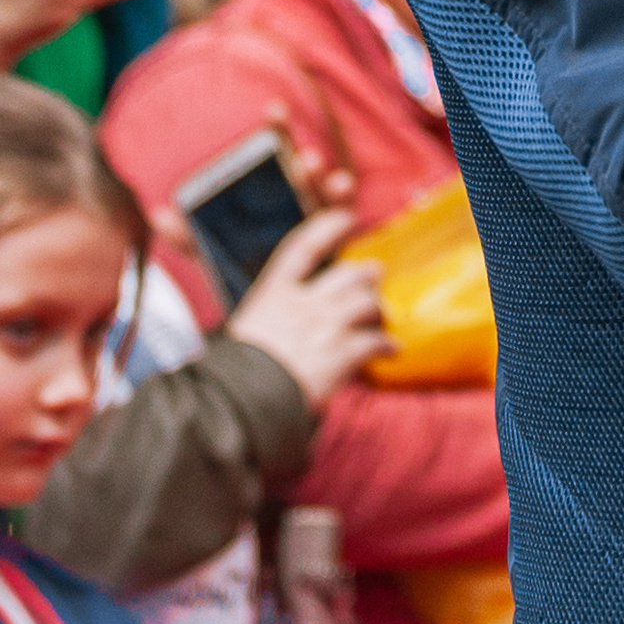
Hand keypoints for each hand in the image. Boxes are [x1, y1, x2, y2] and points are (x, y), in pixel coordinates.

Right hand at [224, 210, 388, 410]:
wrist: (237, 406)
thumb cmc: (232, 376)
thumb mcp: (241, 332)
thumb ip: (269, 317)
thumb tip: (284, 321)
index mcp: (272, 294)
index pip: (304, 247)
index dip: (328, 227)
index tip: (346, 217)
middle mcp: (302, 303)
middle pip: (349, 274)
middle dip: (366, 274)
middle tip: (374, 276)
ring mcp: (324, 326)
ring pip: (367, 303)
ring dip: (378, 310)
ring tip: (381, 318)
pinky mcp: (341, 354)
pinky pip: (375, 341)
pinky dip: (386, 344)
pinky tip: (391, 350)